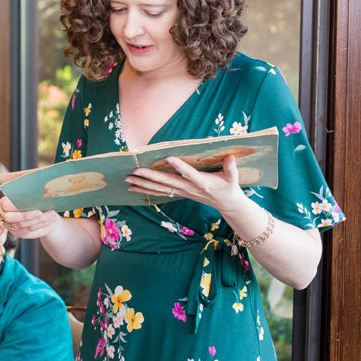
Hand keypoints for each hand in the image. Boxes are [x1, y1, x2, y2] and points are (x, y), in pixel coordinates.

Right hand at [0, 196, 60, 238]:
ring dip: (39, 220)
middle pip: (10, 217)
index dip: (14, 205)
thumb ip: (28, 192)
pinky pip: (29, 230)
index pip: (5, 204)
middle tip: (40, 212)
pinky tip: (51, 219)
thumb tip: (36, 188)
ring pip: (22, 224)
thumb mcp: (30, 194)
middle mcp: (4, 215)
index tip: (27, 202)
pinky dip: (42, 224)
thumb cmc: (33, 199)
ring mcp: (11, 226)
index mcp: (4, 203)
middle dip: (26, 215)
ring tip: (51, 213)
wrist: (39, 212)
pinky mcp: (19, 233)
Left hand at [126, 154, 249, 211]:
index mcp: (202, 182)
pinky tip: (132, 188)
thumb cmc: (229, 187)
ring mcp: (182, 192)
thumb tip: (231, 157)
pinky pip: (159, 193)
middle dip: (150, 176)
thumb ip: (231, 168)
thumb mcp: (233, 178)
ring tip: (127, 179)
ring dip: (142, 184)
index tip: (169, 157)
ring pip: (159, 188)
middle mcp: (189, 188)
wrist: (226, 204)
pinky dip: (145, 191)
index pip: (189, 173)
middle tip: (135, 171)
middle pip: (167, 182)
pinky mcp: (178, 194)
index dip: (180, 166)